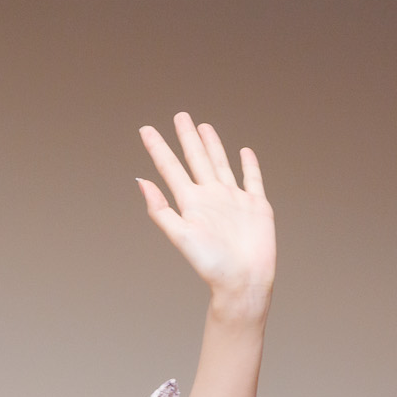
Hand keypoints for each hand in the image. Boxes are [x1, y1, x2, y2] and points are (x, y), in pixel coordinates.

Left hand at [137, 113, 273, 323]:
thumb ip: (160, 209)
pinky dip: (249, 165)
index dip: (158, 148)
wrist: (244, 280)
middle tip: (180, 115)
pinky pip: (252, 179)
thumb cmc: (212, 264)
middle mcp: (210, 197)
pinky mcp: (256, 205)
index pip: (170, 168)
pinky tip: (244, 152)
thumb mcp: (181, 235)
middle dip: (187, 137)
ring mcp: (234, 200)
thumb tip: (140, 181)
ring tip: (204, 127)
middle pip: (196, 159)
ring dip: (212, 145)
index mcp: (190, 202)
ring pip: (220, 164)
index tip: (145, 129)